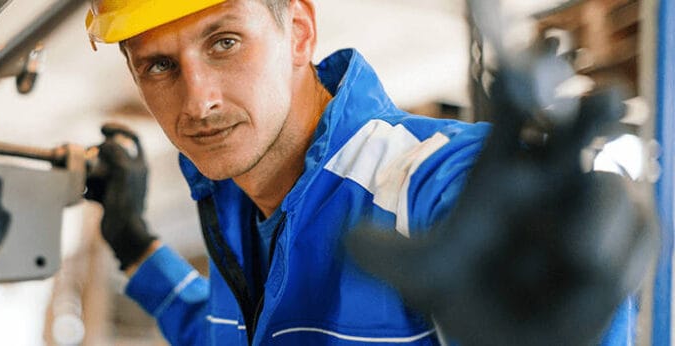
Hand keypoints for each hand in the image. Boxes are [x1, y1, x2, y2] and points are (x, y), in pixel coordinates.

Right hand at [85, 123, 157, 269]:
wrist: (123, 233)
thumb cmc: (126, 203)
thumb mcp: (122, 171)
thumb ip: (115, 151)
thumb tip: (105, 142)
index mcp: (139, 164)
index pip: (132, 138)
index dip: (118, 129)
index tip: (102, 129)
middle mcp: (130, 173)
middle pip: (109, 153)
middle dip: (95, 154)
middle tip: (87, 159)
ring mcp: (118, 185)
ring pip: (99, 169)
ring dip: (88, 171)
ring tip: (83, 178)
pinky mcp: (107, 198)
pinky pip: (93, 185)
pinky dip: (86, 187)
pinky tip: (83, 192)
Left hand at [346, 61, 657, 343]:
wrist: (503, 342)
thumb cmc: (464, 292)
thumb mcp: (419, 274)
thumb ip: (384, 255)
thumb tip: (349, 241)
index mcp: (501, 170)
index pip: (514, 114)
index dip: (520, 86)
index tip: (519, 65)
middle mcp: (551, 179)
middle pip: (577, 130)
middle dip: (590, 113)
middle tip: (600, 98)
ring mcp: (591, 210)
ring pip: (610, 189)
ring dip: (598, 217)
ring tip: (572, 252)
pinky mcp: (626, 247)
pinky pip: (638, 238)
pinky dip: (617, 256)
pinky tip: (588, 276)